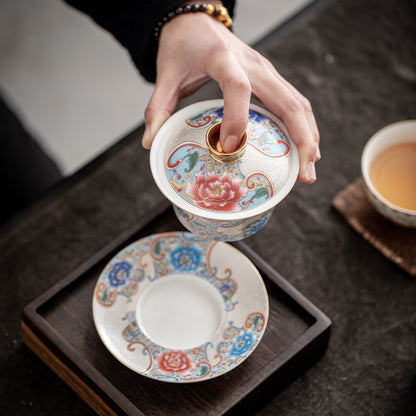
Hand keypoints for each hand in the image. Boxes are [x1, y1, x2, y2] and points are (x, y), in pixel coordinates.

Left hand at [142, 11, 319, 183]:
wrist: (199, 22)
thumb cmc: (184, 46)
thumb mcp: (166, 74)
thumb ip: (158, 106)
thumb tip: (150, 142)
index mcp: (224, 59)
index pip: (237, 87)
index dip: (236, 118)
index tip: (229, 147)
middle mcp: (254, 65)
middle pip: (288, 101)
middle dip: (299, 139)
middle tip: (302, 174)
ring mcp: (267, 71)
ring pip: (298, 103)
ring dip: (308, 136)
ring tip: (309, 168)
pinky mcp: (271, 78)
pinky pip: (294, 102)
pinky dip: (303, 126)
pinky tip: (306, 148)